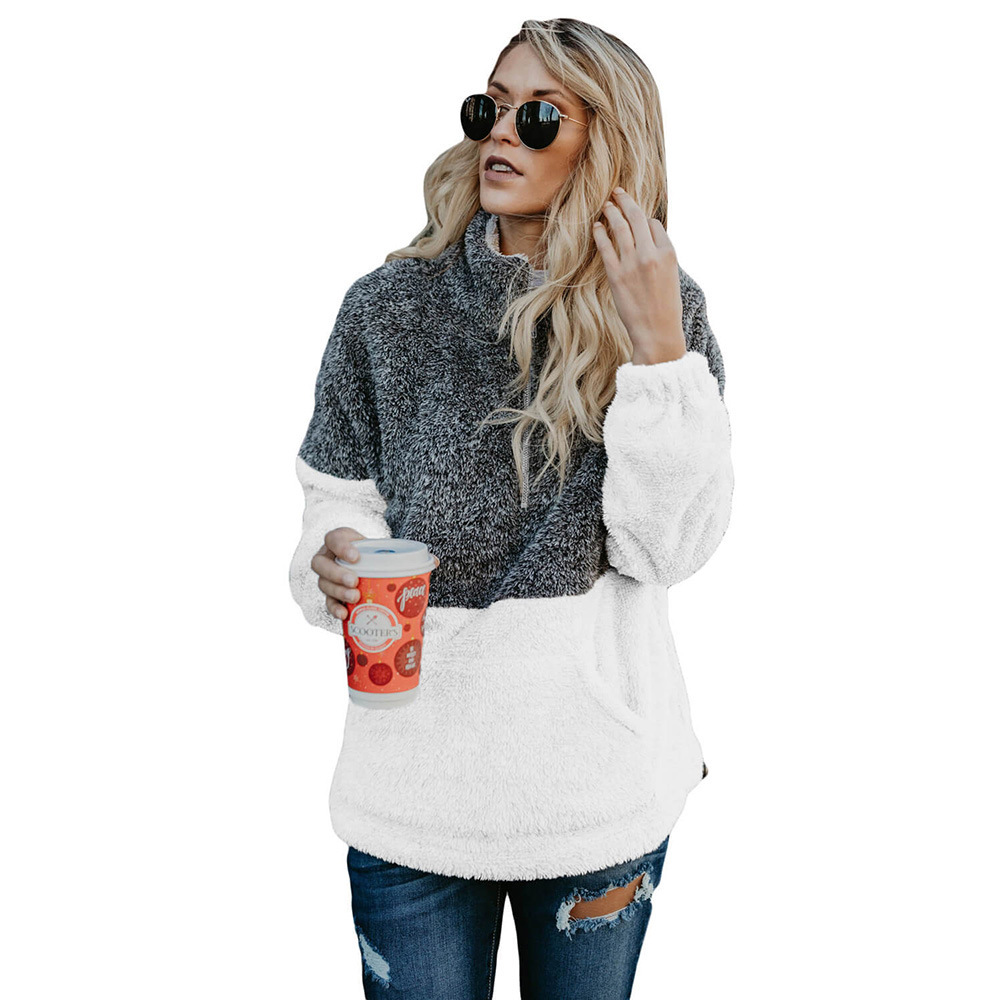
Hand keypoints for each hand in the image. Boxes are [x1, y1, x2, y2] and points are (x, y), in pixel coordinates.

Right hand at [312, 528, 439, 620]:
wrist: (370, 570)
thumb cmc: (379, 558)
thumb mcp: (388, 552)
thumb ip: (408, 555)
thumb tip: (434, 561)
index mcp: (342, 541)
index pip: (333, 538)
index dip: (341, 546)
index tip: (357, 556)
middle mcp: (329, 558)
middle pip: (320, 564)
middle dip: (336, 573)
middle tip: (355, 581)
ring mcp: (327, 578)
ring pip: (322, 584)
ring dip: (337, 592)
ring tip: (355, 597)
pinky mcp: (330, 596)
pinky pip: (326, 603)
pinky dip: (334, 609)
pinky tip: (345, 614)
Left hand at [593, 188, 685, 364]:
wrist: (657, 333)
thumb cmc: (666, 309)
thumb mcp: (671, 277)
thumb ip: (660, 256)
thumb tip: (647, 237)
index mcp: (669, 253)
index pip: (654, 225)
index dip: (645, 222)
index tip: (637, 221)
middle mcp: (651, 254)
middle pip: (637, 218)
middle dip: (626, 202)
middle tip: (617, 192)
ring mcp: (633, 264)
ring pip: (621, 228)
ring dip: (612, 212)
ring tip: (606, 204)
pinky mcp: (616, 276)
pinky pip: (606, 247)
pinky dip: (601, 233)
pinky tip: (596, 226)